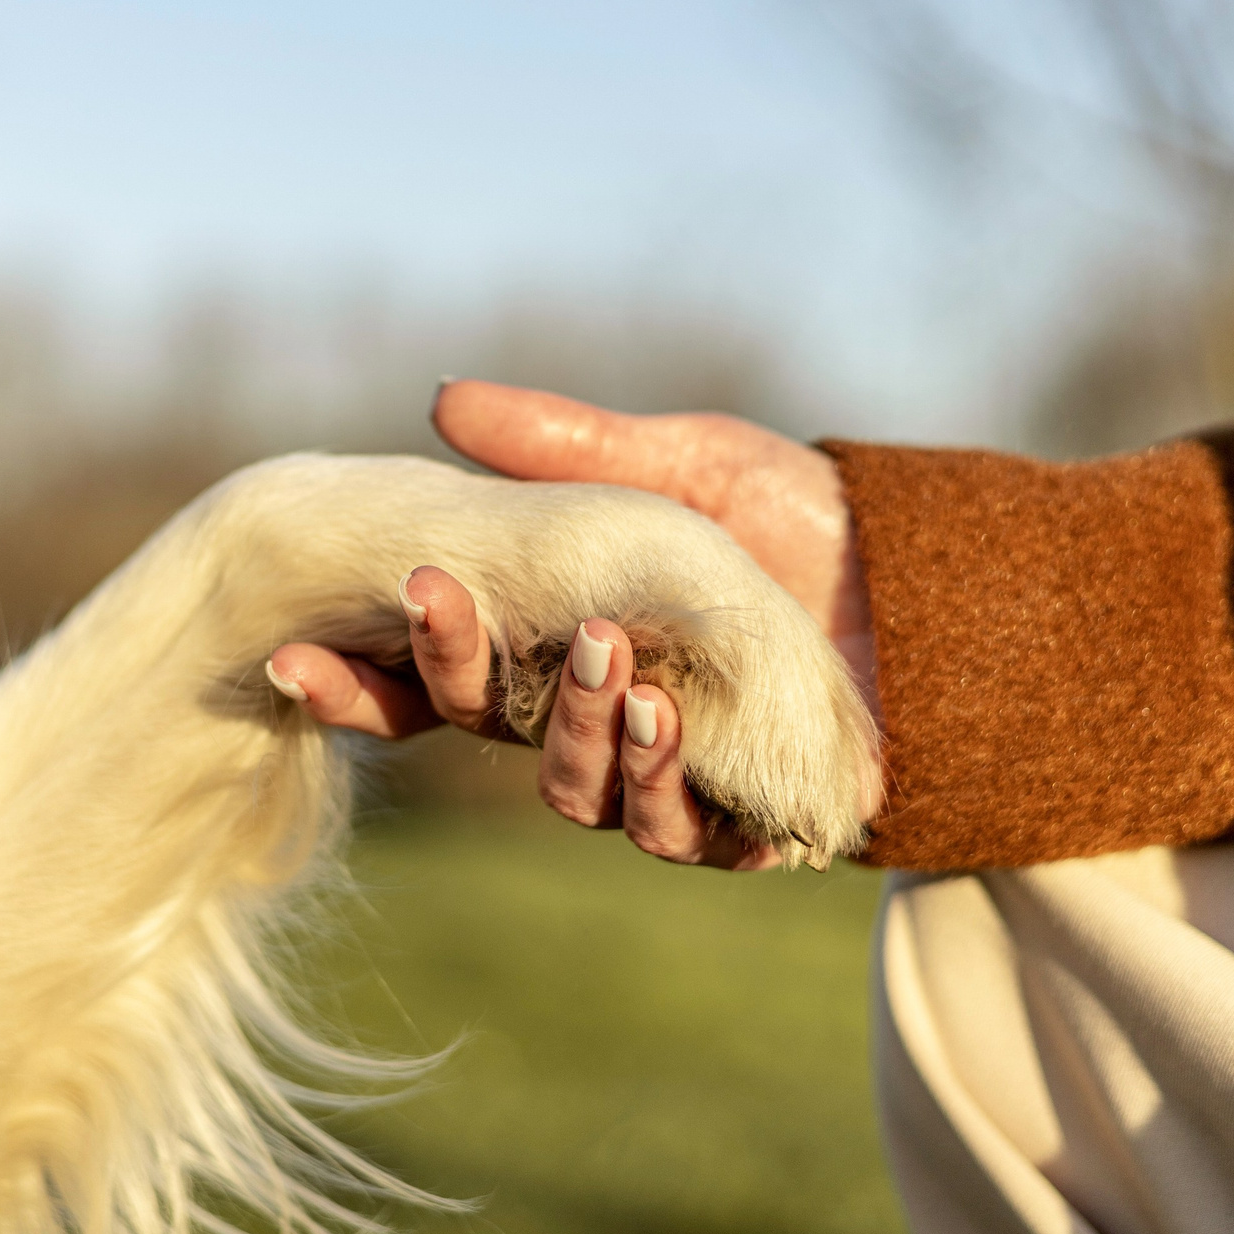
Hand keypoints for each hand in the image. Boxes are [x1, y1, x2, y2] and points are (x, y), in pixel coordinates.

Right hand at [265, 382, 876, 867]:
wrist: (943, 590)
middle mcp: (594, 727)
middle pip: (487, 735)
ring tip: (606, 657)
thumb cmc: (804, 525)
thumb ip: (568, 445)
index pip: (432, 684)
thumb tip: (442, 398)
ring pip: (577, 794)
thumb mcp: (685, 465)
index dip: (358, 684)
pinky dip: (660, 783)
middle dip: (456, 674)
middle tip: (446, 601)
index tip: (289, 658)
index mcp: (556, 650)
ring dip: (575, 729)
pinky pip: (677, 834)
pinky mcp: (746, 829)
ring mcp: (664, 784)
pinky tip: (666, 721)